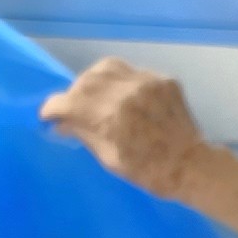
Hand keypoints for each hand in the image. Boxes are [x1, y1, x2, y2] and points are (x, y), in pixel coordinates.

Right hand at [39, 59, 215, 203]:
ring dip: (93, 80)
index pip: (69, 102)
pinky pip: (131, 71)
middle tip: (73, 108)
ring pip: (107, 67)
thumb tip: (61, 123)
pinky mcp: (163, 79)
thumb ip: (84, 134)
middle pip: (85, 81)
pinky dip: (119, 81)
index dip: (52, 108)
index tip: (48, 116)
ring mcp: (148, 82)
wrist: (190, 165)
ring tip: (94, 95)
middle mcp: (128, 92)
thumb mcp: (109, 159)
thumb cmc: (148, 171)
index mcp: (112, 117)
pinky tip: (122, 96)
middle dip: (73, 94)